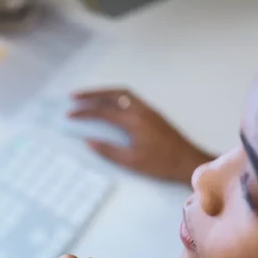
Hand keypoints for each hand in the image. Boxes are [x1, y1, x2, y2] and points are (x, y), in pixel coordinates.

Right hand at [69, 88, 213, 184]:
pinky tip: (109, 103)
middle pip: (112, 94)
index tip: (69, 114)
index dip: (84, 112)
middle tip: (74, 97)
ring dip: (104, 92)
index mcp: (134, 121)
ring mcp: (148, 109)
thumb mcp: (132, 162)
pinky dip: (115, 96)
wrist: (188, 161)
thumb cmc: (161, 164)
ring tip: (89, 97)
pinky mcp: (152, 113)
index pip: (103, 112)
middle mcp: (140, 110)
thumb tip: (88, 141)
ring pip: (122, 93)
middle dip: (92, 94)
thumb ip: (109, 150)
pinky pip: (130, 97)